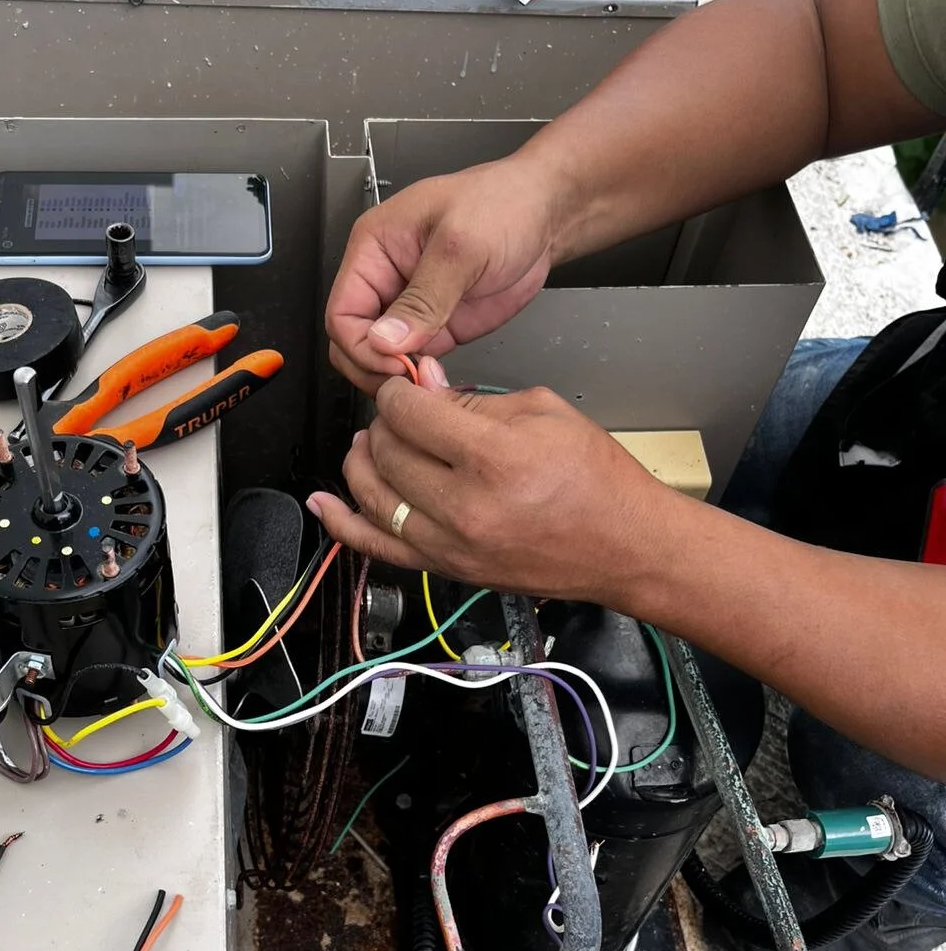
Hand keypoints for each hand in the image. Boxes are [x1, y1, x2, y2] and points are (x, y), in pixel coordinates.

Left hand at [306, 374, 677, 604]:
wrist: (626, 546)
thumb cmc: (597, 481)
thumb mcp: (543, 412)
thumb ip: (471, 397)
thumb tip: (422, 382)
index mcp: (494, 458)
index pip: (410, 413)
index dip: (399, 391)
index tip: (405, 386)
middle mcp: (466, 507)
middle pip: (387, 451)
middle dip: (385, 422)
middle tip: (401, 412)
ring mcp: (452, 545)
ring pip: (373, 495)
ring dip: (363, 461)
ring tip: (370, 442)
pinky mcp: (447, 569)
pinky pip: (378, 547)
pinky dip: (344, 524)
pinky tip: (324, 503)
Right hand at [325, 155, 560, 393]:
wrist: (546, 214)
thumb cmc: (503, 204)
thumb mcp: (460, 246)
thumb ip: (422, 297)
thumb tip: (385, 340)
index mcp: (374, 248)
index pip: (342, 312)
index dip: (361, 345)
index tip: (394, 361)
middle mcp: (385, 279)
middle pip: (352, 340)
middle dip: (372, 366)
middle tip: (407, 380)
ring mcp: (410, 306)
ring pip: (379, 357)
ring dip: (396, 377)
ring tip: (426, 381)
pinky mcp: (437, 326)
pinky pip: (412, 361)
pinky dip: (419, 378)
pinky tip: (437, 380)